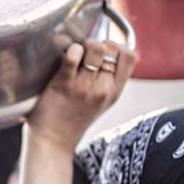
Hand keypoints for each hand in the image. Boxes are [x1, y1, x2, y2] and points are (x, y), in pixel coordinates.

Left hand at [21, 37, 136, 183]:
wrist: (53, 141)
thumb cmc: (73, 120)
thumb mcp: (101, 103)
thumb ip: (110, 82)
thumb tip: (113, 53)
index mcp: (114, 92)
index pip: (130, 56)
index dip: (117, 45)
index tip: (105, 50)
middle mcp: (103, 89)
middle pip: (111, 48)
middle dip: (98, 42)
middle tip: (86, 52)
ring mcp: (84, 87)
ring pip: (95, 48)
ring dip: (84, 44)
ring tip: (76, 53)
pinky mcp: (64, 84)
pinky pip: (73, 56)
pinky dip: (70, 50)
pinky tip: (65, 56)